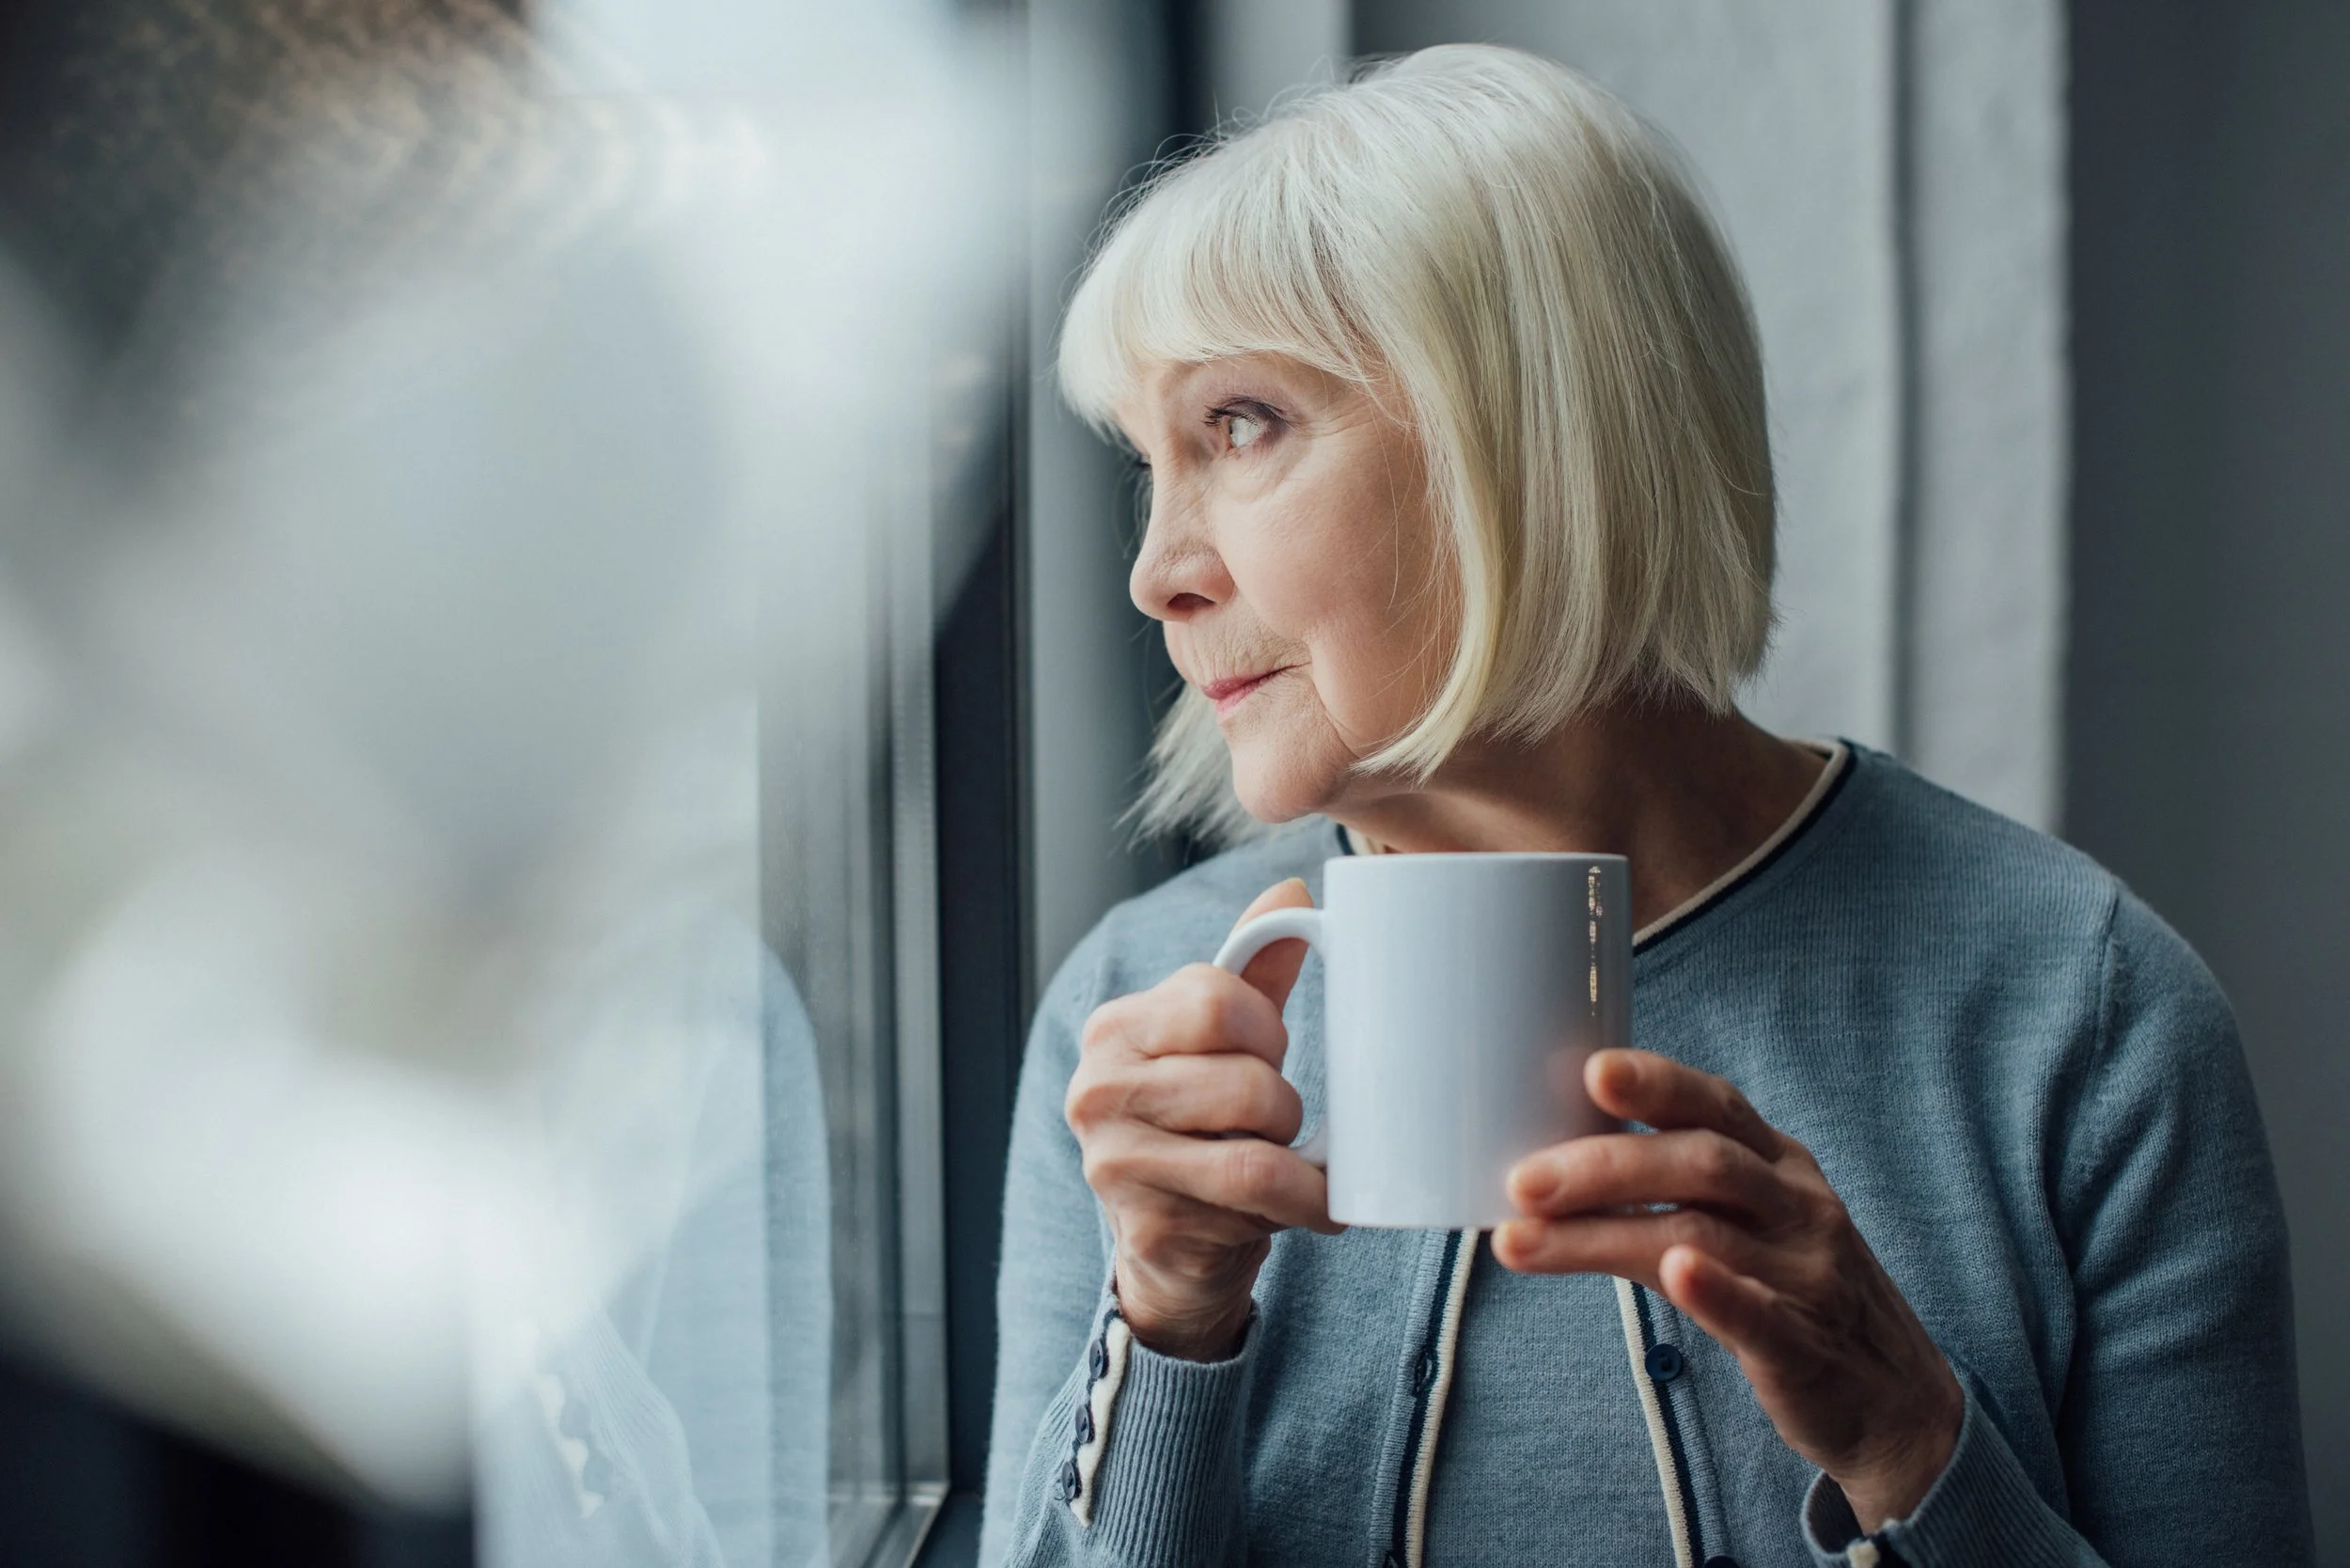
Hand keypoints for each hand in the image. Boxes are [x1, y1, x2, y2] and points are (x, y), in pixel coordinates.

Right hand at [1066, 878, 1340, 1360]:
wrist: (1173, 1248)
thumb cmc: (1204, 1129)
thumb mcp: (1221, 1046)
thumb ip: (1253, 974)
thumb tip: (1290, 895)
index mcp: (1117, 1029)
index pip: (1216, 998)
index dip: (1266, 1028)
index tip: (1268, 1054)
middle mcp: (1098, 1089)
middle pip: (1245, 1076)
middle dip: (1285, 1104)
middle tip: (1280, 1123)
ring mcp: (1114, 1161)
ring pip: (1256, 1141)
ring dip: (1297, 1156)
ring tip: (1293, 1163)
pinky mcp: (1148, 1223)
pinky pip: (1258, 1198)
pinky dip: (1309, 1202)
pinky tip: (1318, 1205)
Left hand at [1494, 1049, 1961, 1532]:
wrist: (1896, 1401)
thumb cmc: (1792, 1294)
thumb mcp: (1749, 1222)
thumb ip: (1669, 1189)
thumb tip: (1547, 1166)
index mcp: (1779, 1164)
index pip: (1715, 1106)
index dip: (1656, 1082)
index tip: (1590, 1070)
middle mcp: (1798, 1206)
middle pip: (1702, 1163)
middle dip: (1604, 1165)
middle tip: (1522, 1180)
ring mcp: (1808, 1274)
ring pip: (1702, 1234)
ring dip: (1604, 1232)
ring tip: (1525, 1240)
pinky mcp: (1806, 1347)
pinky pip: (1760, 1313)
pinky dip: (1715, 1290)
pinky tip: (1675, 1274)